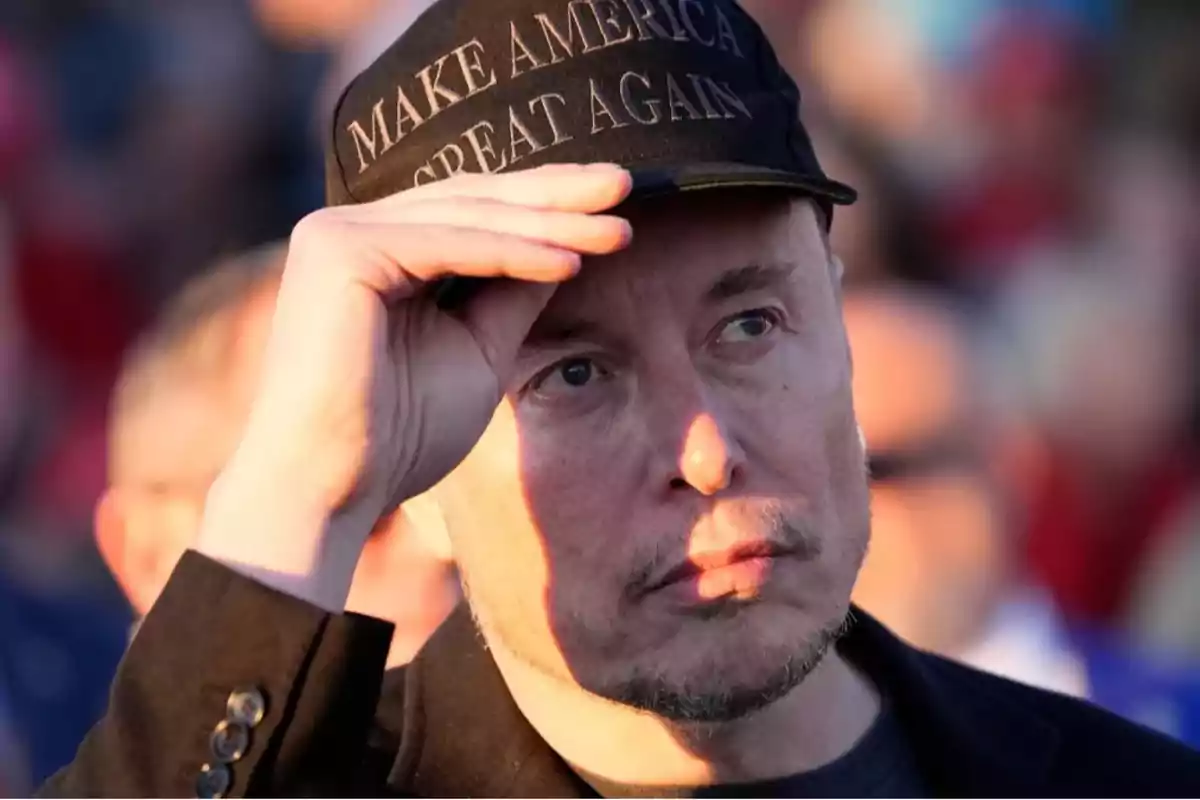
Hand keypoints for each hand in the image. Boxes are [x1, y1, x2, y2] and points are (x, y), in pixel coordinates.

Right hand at [196, 164, 632, 608]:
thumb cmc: (400, 435)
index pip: (474, 212)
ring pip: (467, 217)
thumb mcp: (478, 352)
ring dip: (549, 223)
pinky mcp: (338, 249)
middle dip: (556, 195)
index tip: (615, 205)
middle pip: (473, 200)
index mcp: (379, 251)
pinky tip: (570, 262)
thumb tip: (567, 250)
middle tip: (627, 185)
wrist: (332, 489)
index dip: (545, 205)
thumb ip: (512, 296)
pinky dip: (512, 254)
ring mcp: (337, 233)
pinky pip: (447, 245)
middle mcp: (350, 229)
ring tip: (618, 231)